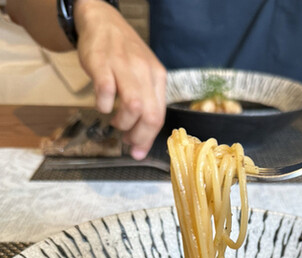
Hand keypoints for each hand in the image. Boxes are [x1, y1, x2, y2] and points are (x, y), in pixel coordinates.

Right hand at [75, 0, 165, 158]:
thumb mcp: (142, 75)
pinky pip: (106, 91)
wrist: (103, 21)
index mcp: (157, 77)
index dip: (148, 139)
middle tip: (127, 141)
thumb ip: (144, 106)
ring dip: (123, 123)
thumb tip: (139, 144)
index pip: (159, 116)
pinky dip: (103, 106)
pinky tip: (102, 106)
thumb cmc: (123, 55)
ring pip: (133, 106)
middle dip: (138, 136)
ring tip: (115, 122)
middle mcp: (144, 71)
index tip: (138, 151)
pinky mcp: (102, 62)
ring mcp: (123, 66)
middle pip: (149, 115)